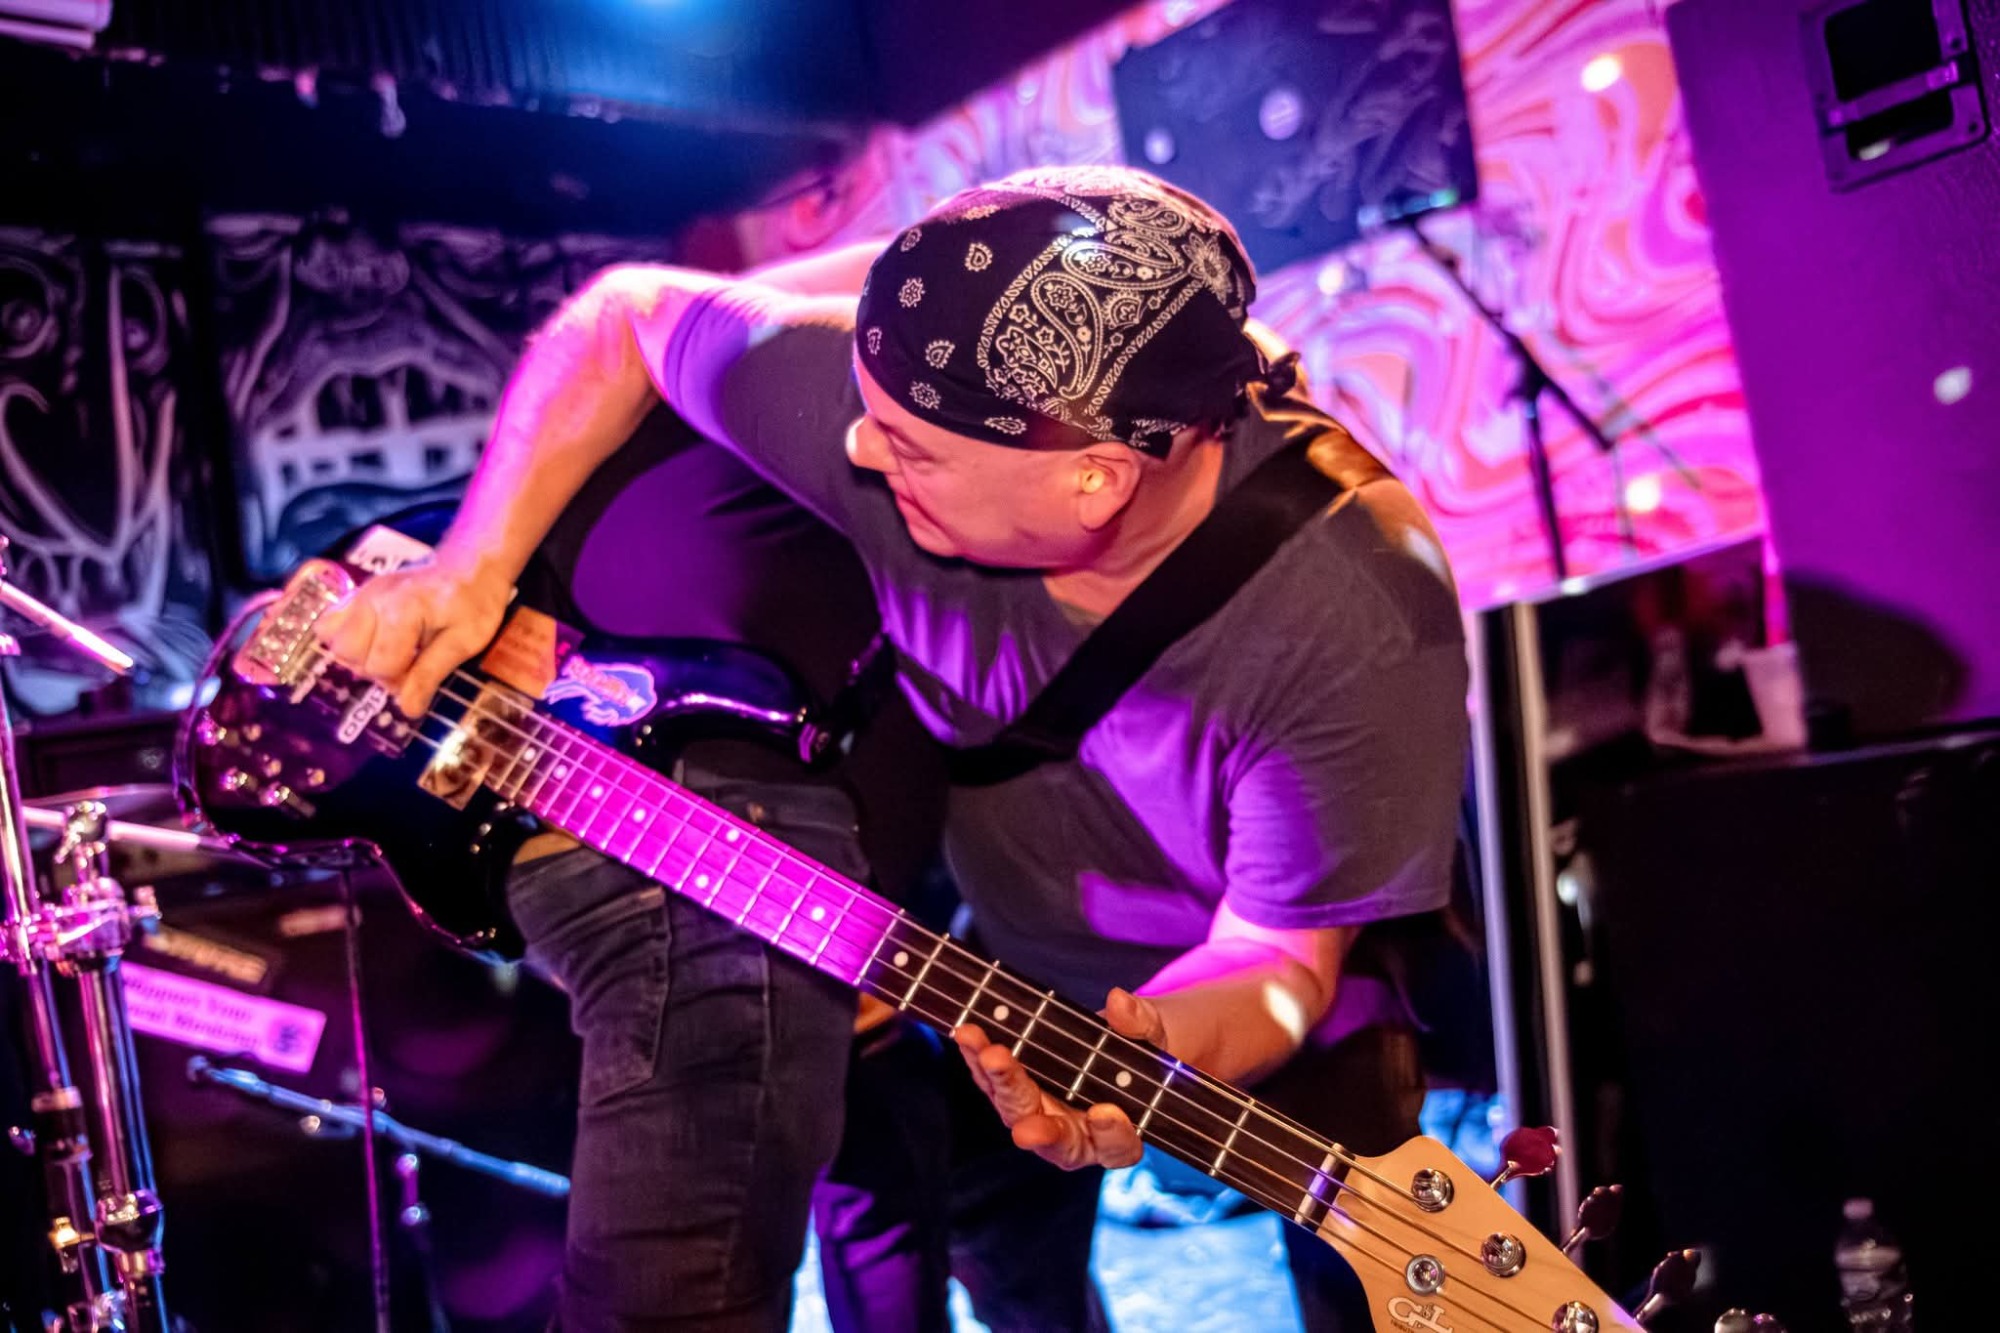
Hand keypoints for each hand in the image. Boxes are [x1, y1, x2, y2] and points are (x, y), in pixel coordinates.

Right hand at [315, 557, 510, 717]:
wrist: (471, 565)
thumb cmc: (475, 602)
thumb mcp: (465, 642)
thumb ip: (431, 673)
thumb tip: (408, 711)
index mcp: (403, 610)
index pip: (381, 665)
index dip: (399, 683)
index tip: (420, 677)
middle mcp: (373, 599)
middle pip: (349, 654)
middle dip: (375, 670)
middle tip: (405, 665)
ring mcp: (361, 593)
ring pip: (334, 641)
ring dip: (358, 657)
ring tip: (388, 653)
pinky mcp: (357, 593)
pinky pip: (329, 624)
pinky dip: (344, 640)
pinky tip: (372, 642)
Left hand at [953, 987, 1168, 1171]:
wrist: (1108, 1040)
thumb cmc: (1138, 1048)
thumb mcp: (1151, 1033)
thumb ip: (1140, 1023)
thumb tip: (1119, 1002)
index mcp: (1118, 1134)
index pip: (1118, 1146)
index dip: (1113, 1134)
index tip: (1106, 1113)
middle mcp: (1075, 1134)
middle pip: (1058, 1142)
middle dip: (1041, 1132)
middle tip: (1026, 1130)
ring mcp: (1039, 1114)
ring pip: (1017, 1110)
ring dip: (1000, 1082)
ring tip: (988, 1053)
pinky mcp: (1012, 1091)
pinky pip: (992, 1081)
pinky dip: (978, 1058)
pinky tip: (968, 1035)